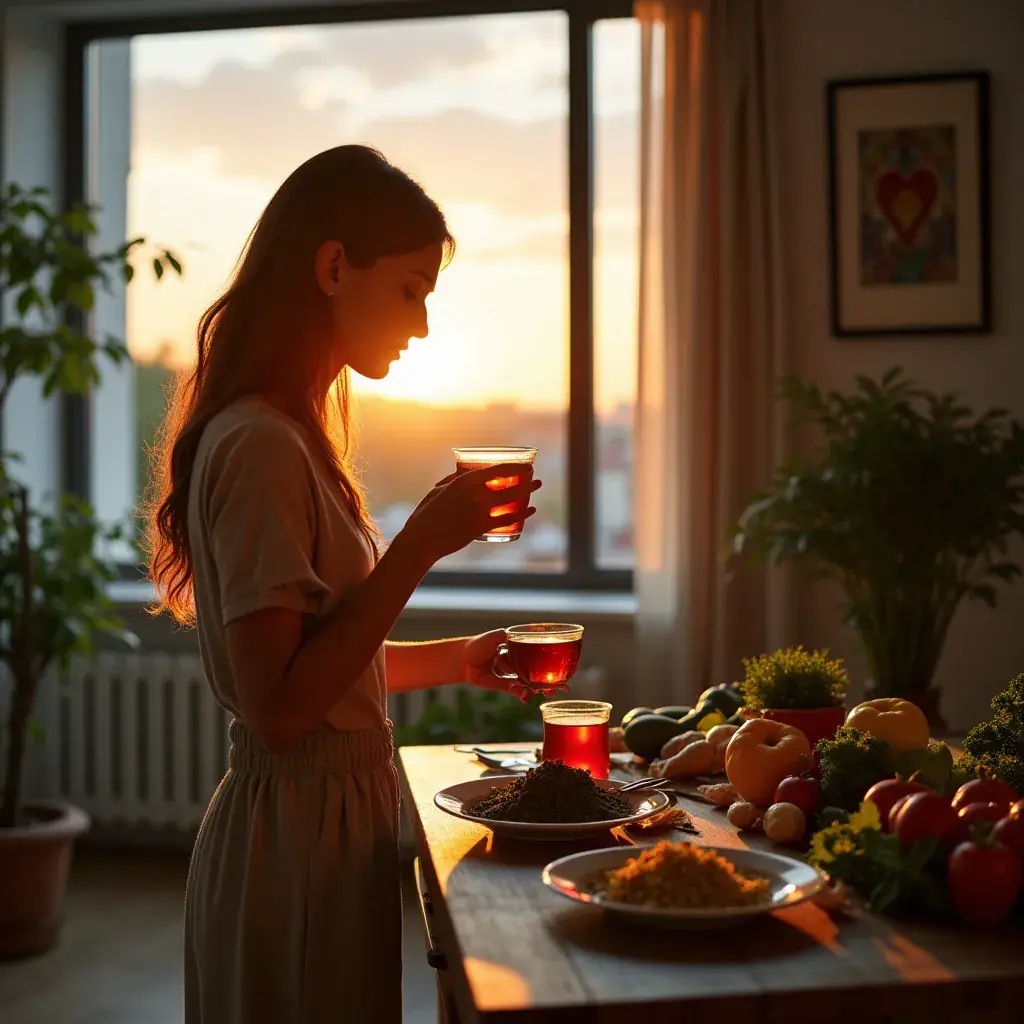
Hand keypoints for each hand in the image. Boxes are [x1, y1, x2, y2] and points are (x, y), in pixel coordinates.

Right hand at [398, 464, 541, 567]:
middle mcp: (476, 493)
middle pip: (510, 483)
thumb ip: (453, 480)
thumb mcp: (438, 490)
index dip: (516, 466)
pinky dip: (522, 514)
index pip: (498, 469)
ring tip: (537, 487)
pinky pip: (508, 519)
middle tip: (534, 477)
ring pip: (512, 499)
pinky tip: (530, 510)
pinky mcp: (482, 527)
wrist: (422, 539)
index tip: (525, 465)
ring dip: (528, 492)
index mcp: (465, 480)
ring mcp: (480, 510)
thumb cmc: (426, 514)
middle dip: (526, 479)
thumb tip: (461, 473)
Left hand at [459, 629, 566, 702]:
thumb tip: (526, 632)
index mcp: (519, 648)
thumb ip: (509, 636)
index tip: (565, 667)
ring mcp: (512, 674)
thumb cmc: (478, 644)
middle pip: (540, 671)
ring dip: (541, 689)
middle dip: (551, 680)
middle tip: (562, 687)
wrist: (462, 660)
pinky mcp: (504, 686)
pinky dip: (523, 694)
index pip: (541, 654)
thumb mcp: (496, 636)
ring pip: (531, 683)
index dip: (554, 661)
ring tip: (547, 693)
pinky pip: (517, 691)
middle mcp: (518, 661)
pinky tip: (527, 696)